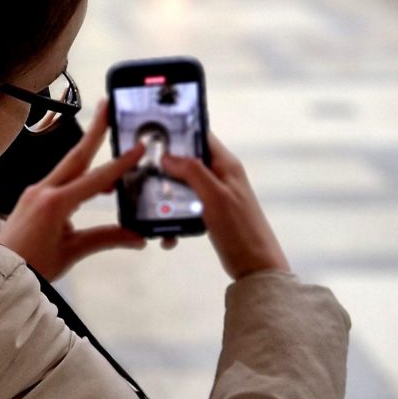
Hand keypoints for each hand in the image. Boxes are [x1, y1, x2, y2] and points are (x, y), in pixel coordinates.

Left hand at [0, 101, 146, 280]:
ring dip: (89, 153)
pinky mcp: (33, 197)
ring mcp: (36, 191)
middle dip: (94, 130)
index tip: (136, 148)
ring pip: (68, 167)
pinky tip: (93, 184)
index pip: (95, 179)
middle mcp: (43, 190)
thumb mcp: (72, 251)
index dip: (119, 164)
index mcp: (55, 203)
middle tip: (108, 106)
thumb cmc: (33, 266)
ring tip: (107, 137)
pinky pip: (60, 180)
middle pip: (76, 156)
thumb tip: (137, 236)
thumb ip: (106, 239)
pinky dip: (79, 176)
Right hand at [161, 133, 290, 280]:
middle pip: (188, 160)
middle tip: (142, 169)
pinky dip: (175, 217)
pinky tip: (166, 233)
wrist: (255, 266)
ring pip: (184, 185)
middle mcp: (220, 175)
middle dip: (166, 165)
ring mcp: (214, 195)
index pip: (201, 136)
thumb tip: (167, 155)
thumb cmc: (238, 227)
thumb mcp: (215, 196)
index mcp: (225, 164)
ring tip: (147, 203)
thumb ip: (193, 172)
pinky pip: (186, 208)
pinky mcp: (209, 214)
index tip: (153, 134)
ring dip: (167, 194)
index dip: (179, 132)